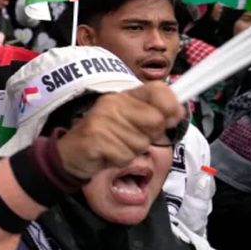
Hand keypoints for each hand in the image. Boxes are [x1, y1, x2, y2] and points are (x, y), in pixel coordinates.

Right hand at [57, 82, 184, 179]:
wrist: (72, 154)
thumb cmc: (106, 137)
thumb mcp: (131, 122)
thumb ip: (154, 115)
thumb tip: (178, 113)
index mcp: (124, 96)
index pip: (158, 89)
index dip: (171, 105)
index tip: (172, 119)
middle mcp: (114, 103)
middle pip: (155, 120)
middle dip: (150, 136)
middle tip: (132, 137)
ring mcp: (103, 119)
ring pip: (141, 142)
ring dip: (133, 150)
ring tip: (116, 146)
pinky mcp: (96, 138)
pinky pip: (126, 155)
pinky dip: (120, 160)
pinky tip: (108, 154)